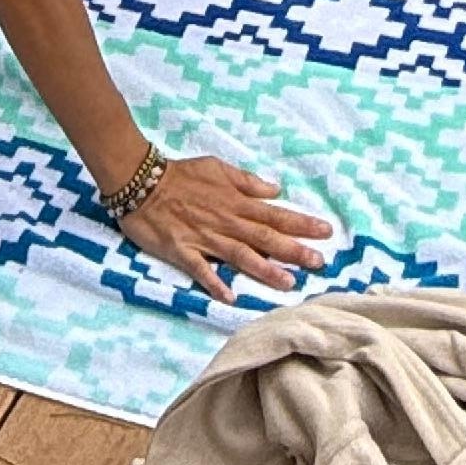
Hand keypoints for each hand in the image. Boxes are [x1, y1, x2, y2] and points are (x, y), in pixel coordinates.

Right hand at [119, 155, 334, 304]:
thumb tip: (275, 189)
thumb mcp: (218, 167)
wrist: (140, 181)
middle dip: (293, 250)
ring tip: (288, 283)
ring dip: (265, 270)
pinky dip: (214, 282)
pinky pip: (200, 269)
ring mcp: (204, 238)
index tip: (325, 232)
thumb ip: (247, 181)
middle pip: (265, 238)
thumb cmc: (180, 174)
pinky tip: (229, 296)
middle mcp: (225, 222)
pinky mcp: (182, 250)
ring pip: (240, 256)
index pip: (275, 214)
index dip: (301, 224)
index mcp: (236, 202)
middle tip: (319, 262)